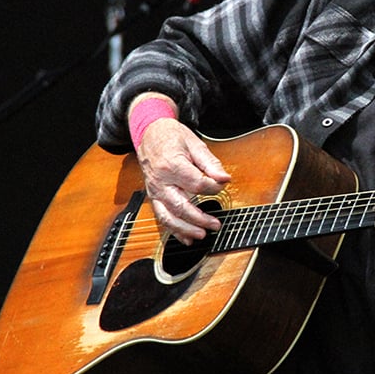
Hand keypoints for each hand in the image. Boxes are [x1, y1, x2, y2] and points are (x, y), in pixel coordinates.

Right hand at [136, 116, 229, 243]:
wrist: (150, 134)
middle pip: (180, 205)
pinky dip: (174, 231)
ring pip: (168, 216)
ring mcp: (154, 191)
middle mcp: (160, 181)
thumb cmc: (173, 138)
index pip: (196, 184)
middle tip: (216, 224)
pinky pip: (161, 217)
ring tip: (202, 235)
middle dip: (199, 218)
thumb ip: (210, 163)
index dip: (213, 188)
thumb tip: (224, 178)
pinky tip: (187, 239)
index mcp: (172, 165)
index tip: (222, 185)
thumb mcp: (194, 144)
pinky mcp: (153, 197)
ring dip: (185, 229)